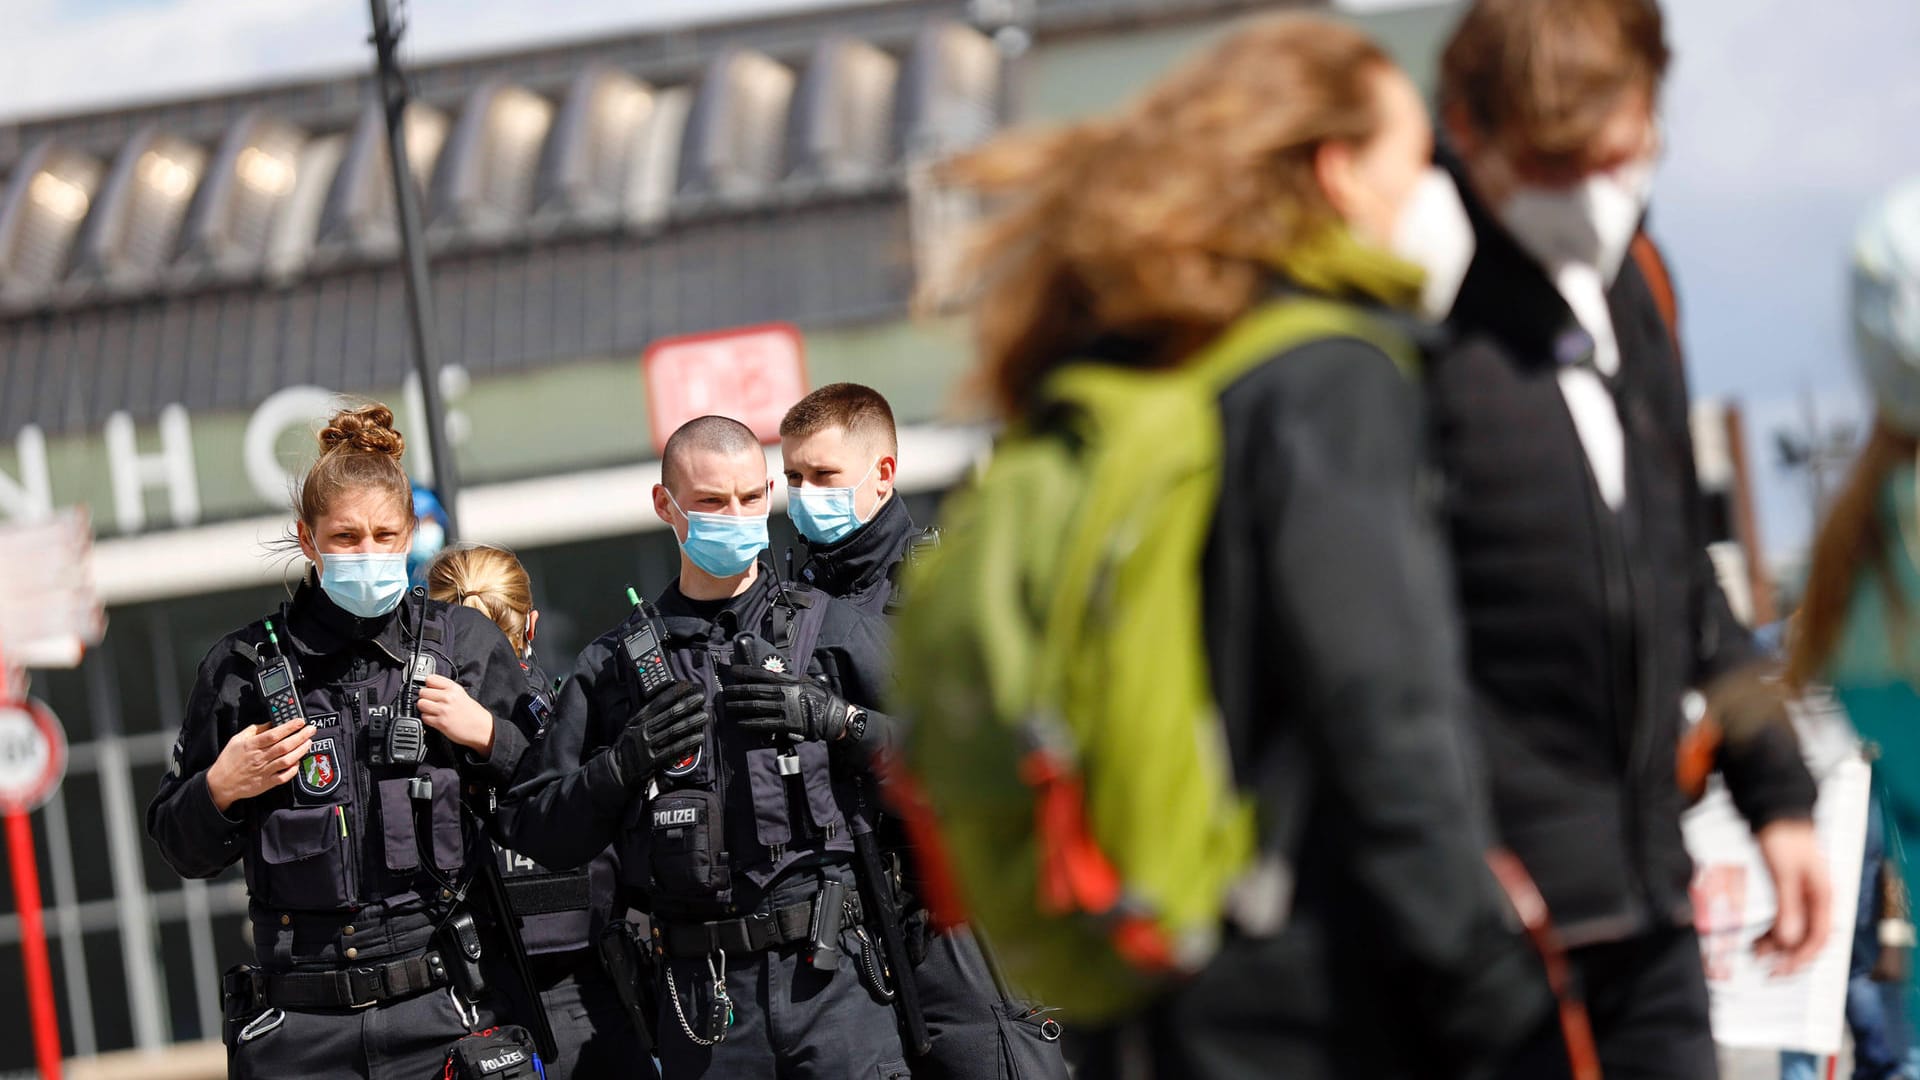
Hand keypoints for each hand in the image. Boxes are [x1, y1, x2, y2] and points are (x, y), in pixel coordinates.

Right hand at [207, 718, 312, 812]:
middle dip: (301, 736)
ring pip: (287, 760)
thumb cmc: (229, 760)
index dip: (289, 727)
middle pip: (284, 746)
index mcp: (251, 746)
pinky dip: (293, 769)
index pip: (274, 734)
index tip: (300, 721)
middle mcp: (259, 758)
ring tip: (309, 742)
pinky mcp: (267, 783)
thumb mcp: (237, 740)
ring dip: (300, 751)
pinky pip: (284, 777)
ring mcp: (264, 771)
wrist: (220, 784)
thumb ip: (254, 730)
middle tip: (311, 729)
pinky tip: (298, 761)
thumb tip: (271, 723)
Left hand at [416, 674, 496, 755]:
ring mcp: (443, 710)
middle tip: (432, 702)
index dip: (428, 685)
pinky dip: (427, 719)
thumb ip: (446, 690)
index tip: (430, 689)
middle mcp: (448, 697)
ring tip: (432, 710)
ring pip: (421, 704)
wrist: (482, 728)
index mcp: (454, 688)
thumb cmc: (473, 713)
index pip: (430, 679)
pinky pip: (424, 717)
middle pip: (423, 692)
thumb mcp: (462, 694)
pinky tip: (435, 719)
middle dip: (425, 697)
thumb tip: (431, 688)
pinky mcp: (440, 722)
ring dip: (424, 708)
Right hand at [611, 682, 710, 788]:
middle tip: (700, 698)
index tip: (687, 685)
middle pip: (669, 715)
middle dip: (687, 705)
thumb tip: (671, 703)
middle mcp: (642, 730)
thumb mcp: (634, 726)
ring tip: (704, 716)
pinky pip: (673, 749)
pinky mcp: (652, 760)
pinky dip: (688, 742)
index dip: (674, 693)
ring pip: (673, 731)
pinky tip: (699, 737)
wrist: (617, 769)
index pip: (658, 702)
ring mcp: (647, 745)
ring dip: (691, 722)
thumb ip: (649, 716)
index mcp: (639, 719)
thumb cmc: (629, 745)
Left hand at [717, 664, 850, 742]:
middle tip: (726, 691)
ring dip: (739, 706)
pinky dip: (750, 723)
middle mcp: (784, 692)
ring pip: (755, 706)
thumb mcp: (807, 682)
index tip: (734, 671)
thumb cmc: (822, 698)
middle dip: (737, 690)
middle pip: (754, 690)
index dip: (746, 672)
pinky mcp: (786, 724)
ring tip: (729, 706)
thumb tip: (777, 677)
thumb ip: (791, 680)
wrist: (834, 717)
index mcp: (789, 681)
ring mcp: (784, 708)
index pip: (762, 674)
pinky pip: (763, 724)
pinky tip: (741, 724)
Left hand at [1754, 818, 1831, 974]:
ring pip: (1794, 932)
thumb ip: (1788, 906)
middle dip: (1788, 958)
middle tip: (1767, 972)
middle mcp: (1818, 901)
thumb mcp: (1783, 873)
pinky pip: (1784, 920)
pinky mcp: (1790, 894)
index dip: (1800, 958)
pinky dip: (1771, 932)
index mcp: (1824, 897)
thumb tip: (1788, 940)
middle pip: (1808, 940)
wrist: (1776, 812)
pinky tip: (1756, 941)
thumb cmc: (1784, 836)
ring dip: (1776, 946)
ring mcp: (1805, 898)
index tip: (1781, 971)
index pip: (1818, 939)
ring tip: (1754, 955)